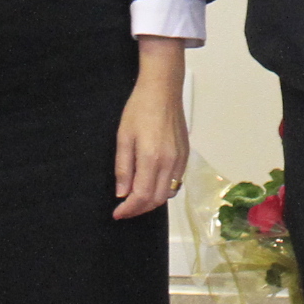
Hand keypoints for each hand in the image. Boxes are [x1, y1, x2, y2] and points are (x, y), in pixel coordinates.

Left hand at [112, 39, 190, 220]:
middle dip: (139, 209)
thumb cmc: (139, 109)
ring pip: (168, 193)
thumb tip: (122, 192)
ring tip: (136, 198)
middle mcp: (169, 162)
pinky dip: (163, 189)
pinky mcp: (185, 155)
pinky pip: (176, 181)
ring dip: (152, 201)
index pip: (141, 196)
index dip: (129, 209)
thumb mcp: (123, 137)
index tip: (117, 213)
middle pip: (156, 200)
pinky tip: (151, 184)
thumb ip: (123, 168)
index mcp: (151, 158)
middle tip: (124, 209)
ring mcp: (180, 159)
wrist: (162, 90)